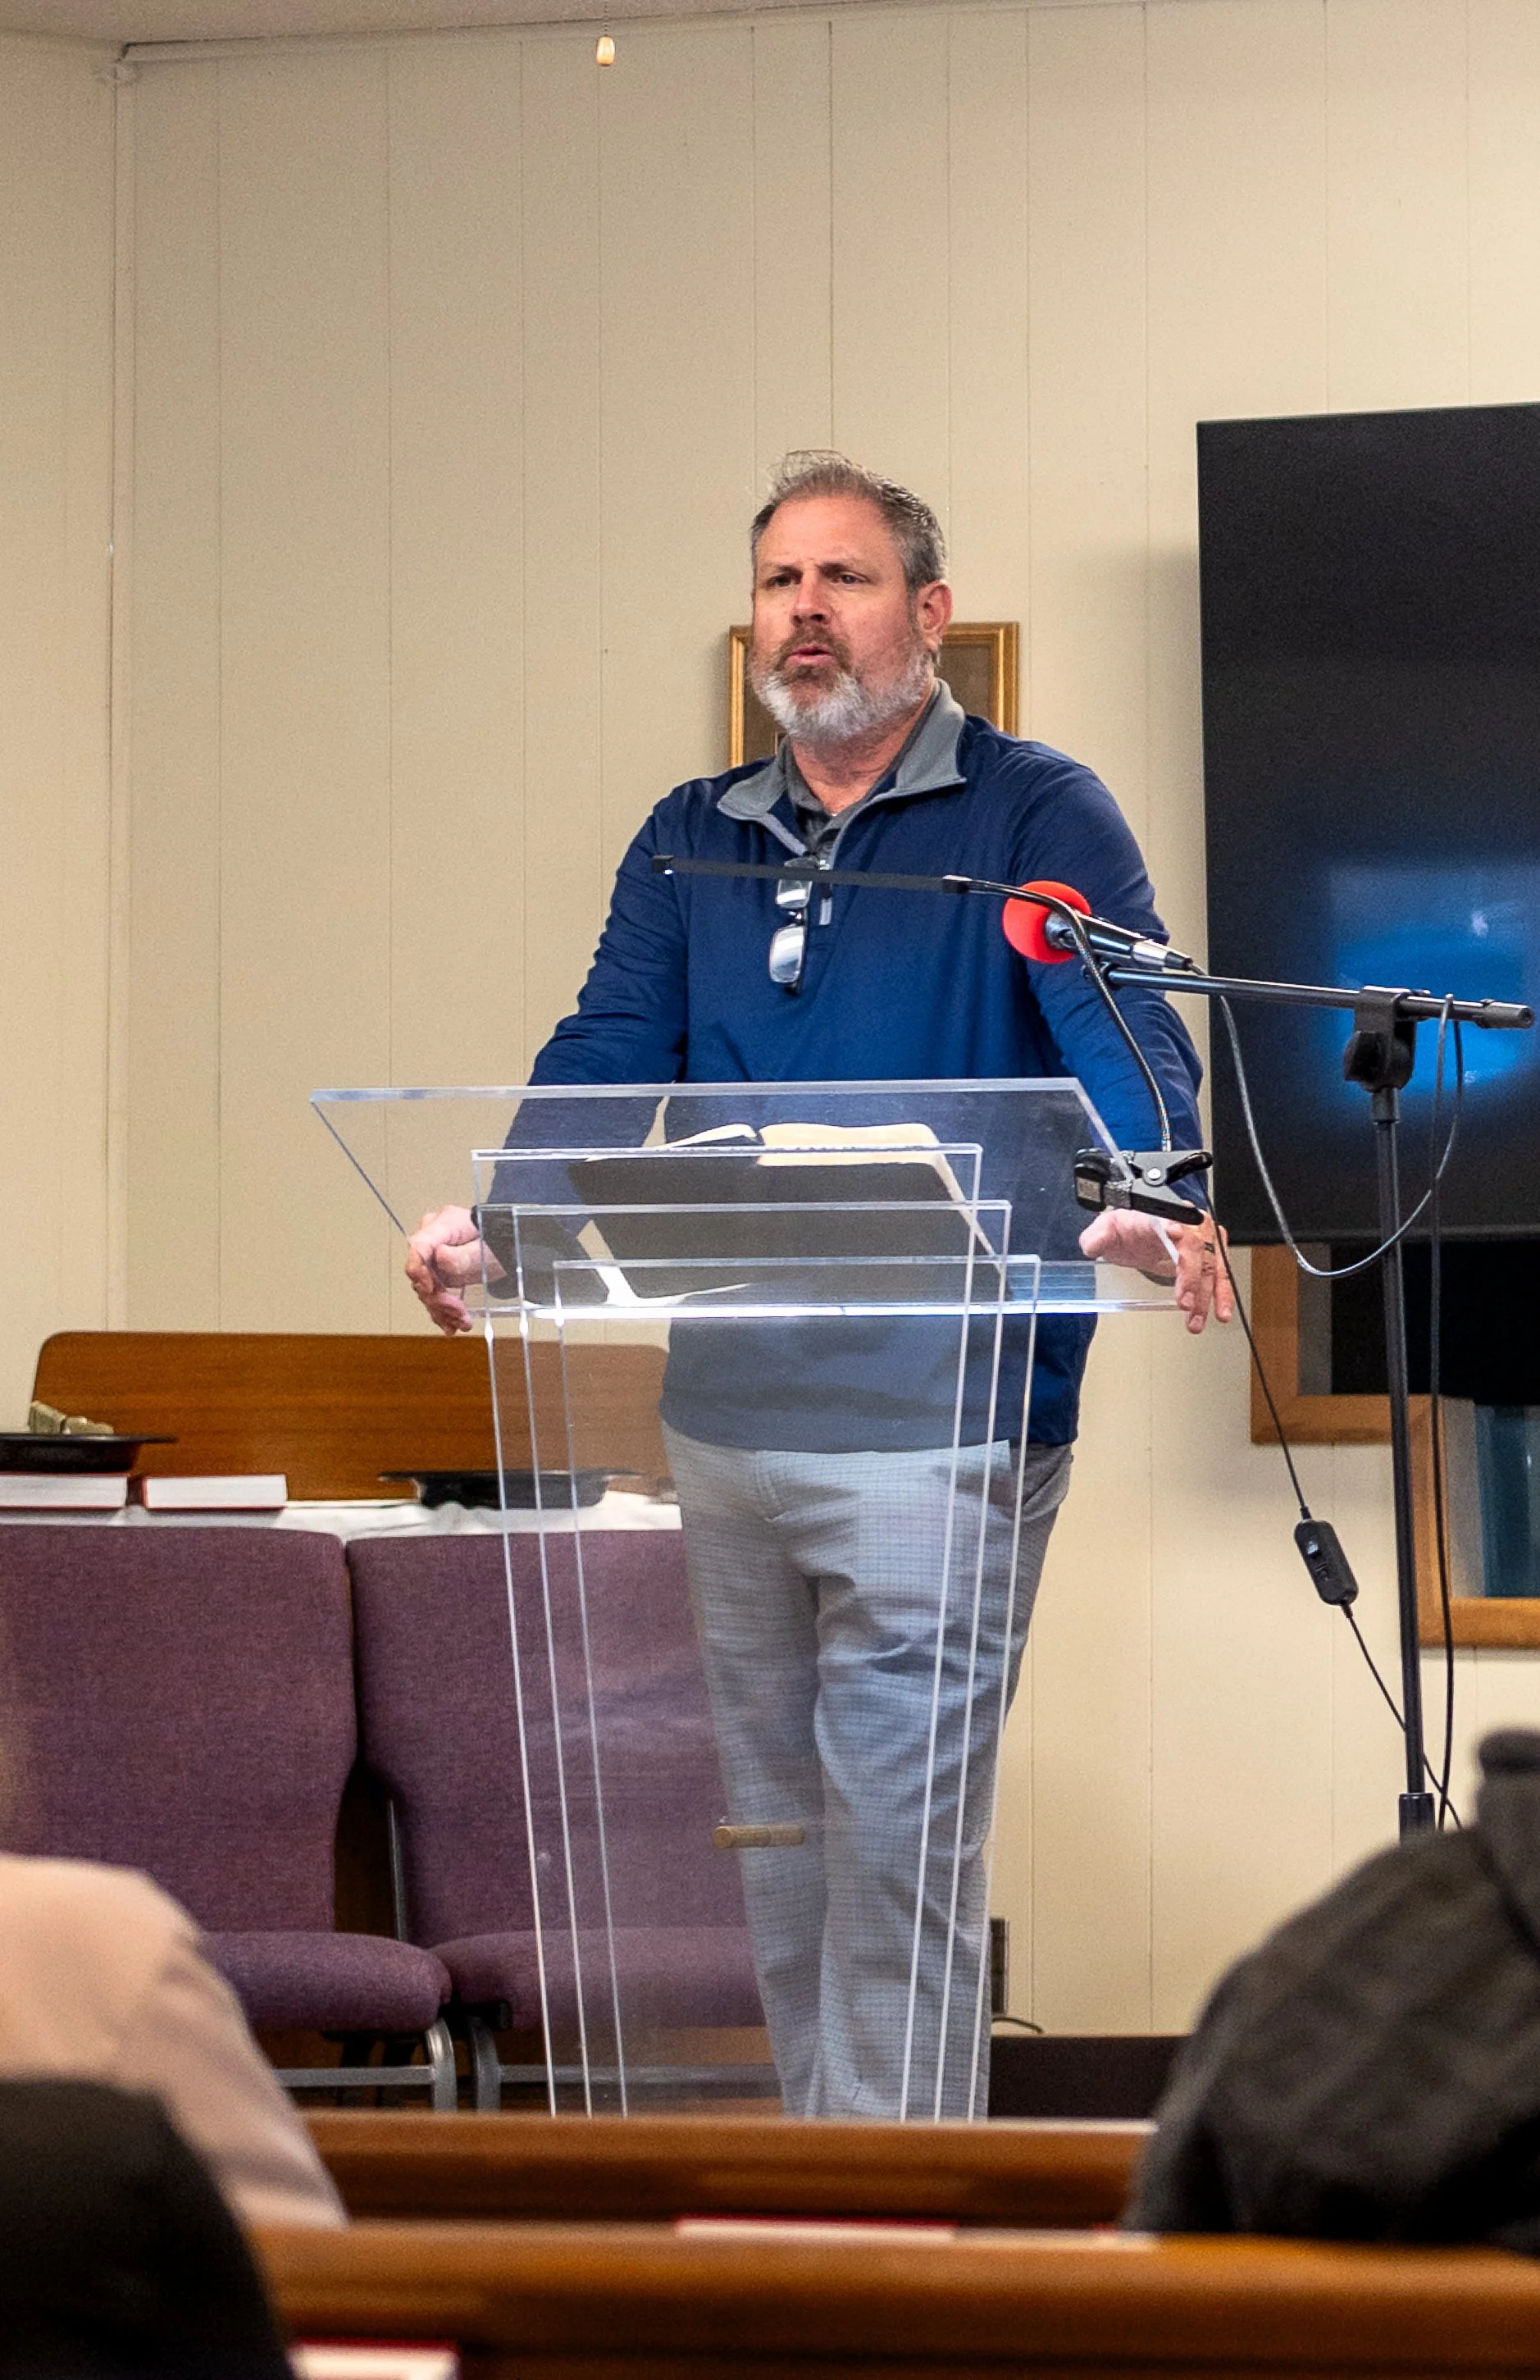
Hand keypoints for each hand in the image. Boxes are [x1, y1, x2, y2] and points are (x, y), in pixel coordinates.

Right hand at [405, 1205, 503, 1334]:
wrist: (505, 1248)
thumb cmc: (498, 1241)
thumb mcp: (486, 1249)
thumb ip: (463, 1254)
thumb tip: (440, 1257)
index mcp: (442, 1225)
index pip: (418, 1246)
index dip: (419, 1270)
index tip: (431, 1290)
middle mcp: (433, 1241)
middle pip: (421, 1272)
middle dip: (438, 1297)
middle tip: (458, 1311)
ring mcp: (433, 1257)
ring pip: (426, 1288)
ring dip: (442, 1309)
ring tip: (461, 1321)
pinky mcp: (437, 1273)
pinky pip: (433, 1294)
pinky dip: (442, 1311)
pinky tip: (452, 1323)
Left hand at [1078, 1207, 1233, 1335]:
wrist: (1137, 1235)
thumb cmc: (1126, 1230)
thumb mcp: (1105, 1230)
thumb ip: (1097, 1237)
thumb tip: (1094, 1244)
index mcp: (1159, 1214)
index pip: (1170, 1218)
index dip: (1175, 1227)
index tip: (1175, 1235)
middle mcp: (1185, 1222)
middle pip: (1195, 1246)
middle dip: (1192, 1277)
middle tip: (1185, 1303)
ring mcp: (1200, 1237)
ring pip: (1212, 1264)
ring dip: (1209, 1295)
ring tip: (1199, 1318)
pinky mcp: (1209, 1253)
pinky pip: (1219, 1274)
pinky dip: (1221, 1295)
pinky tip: (1220, 1312)